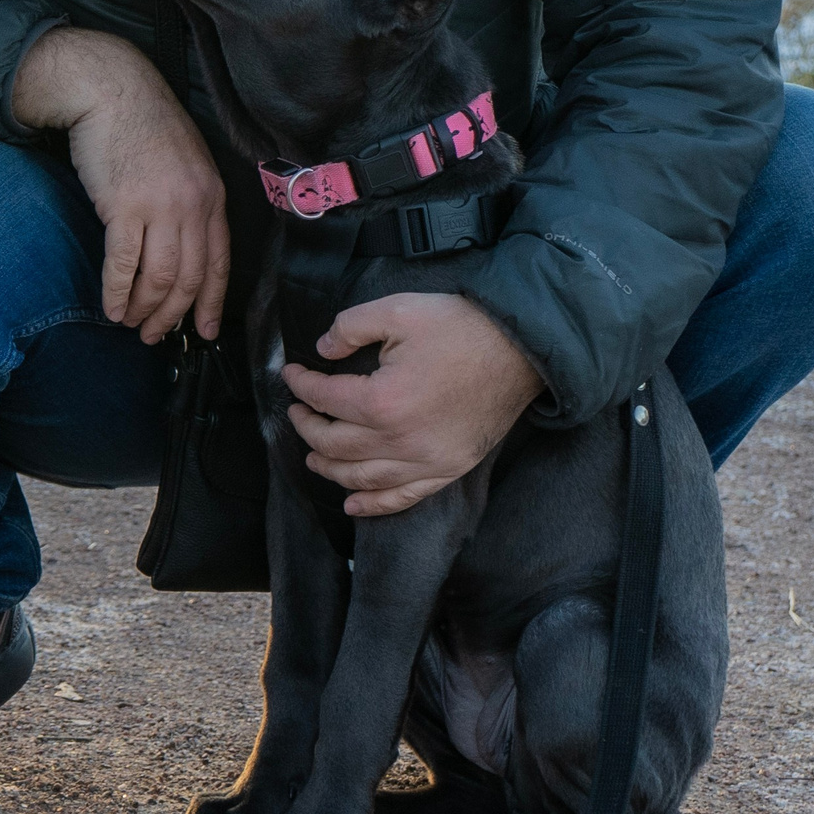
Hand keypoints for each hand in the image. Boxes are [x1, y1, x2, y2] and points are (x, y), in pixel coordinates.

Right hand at [11, 27, 229, 342]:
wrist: (111, 90)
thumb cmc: (144, 125)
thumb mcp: (186, 162)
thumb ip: (191, 202)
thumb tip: (182, 248)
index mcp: (212, 195)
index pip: (219, 261)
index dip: (211, 302)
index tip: (205, 330)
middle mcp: (193, 205)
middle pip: (189, 277)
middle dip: (173, 315)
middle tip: (156, 335)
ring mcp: (160, 207)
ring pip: (159, 277)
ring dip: (145, 309)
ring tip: (132, 325)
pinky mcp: (124, 206)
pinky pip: (124, 264)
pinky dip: (117, 292)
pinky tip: (111, 308)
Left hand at [281, 294, 544, 516]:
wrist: (522, 349)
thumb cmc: (462, 327)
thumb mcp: (399, 309)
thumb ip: (351, 326)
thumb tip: (323, 349)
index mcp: (382, 400)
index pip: (325, 400)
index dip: (301, 386)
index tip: (292, 375)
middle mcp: (399, 441)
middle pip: (335, 445)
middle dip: (308, 428)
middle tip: (298, 413)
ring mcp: (425, 462)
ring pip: (361, 478)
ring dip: (330, 469)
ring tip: (313, 457)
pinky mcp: (447, 470)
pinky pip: (402, 498)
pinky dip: (373, 504)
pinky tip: (353, 503)